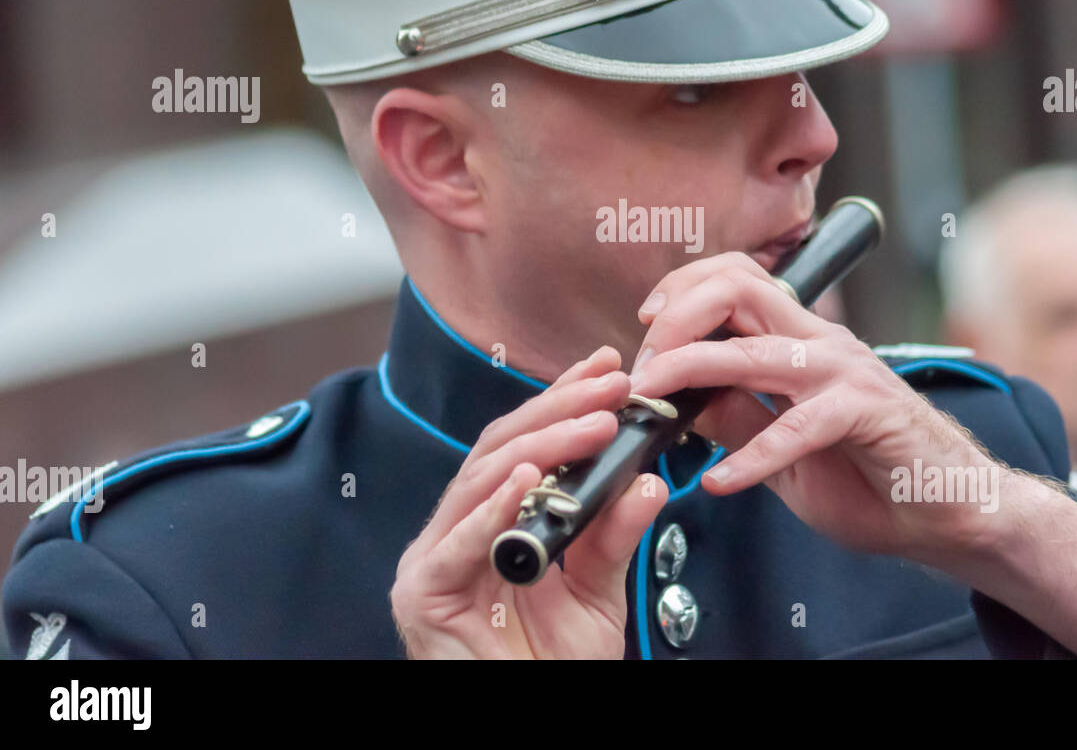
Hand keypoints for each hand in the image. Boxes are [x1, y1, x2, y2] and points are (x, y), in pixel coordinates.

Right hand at [391, 346, 666, 658]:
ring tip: (593, 425)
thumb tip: (647, 480)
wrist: (527, 721)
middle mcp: (457, 531)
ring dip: (544, 446)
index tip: (607, 367)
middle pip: (502, 450)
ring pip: (483, 480)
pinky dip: (494, 510)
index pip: (526, 445)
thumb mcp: (596, 593)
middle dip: (559, 410)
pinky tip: (528, 478)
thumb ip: (614, 537)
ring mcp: (434, 557)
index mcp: (492, 522)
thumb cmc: (550, 665)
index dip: (563, 401)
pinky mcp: (423, 591)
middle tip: (610, 385)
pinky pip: (458, 544)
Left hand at [627, 252, 1004, 565]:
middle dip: (675, 318)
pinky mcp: (868, 413)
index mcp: (801, 342)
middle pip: (737, 288)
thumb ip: (736, 417)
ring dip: (692, 367)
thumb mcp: (781, 450)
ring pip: (755, 348)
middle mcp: (821, 344)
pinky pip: (798, 425)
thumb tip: (679, 400)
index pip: (733, 281)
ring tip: (653, 397)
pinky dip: (752, 456)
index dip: (680, 295)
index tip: (644, 335)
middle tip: (641, 367)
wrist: (952, 514)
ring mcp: (846, 373)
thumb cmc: (872, 479)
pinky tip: (720, 482)